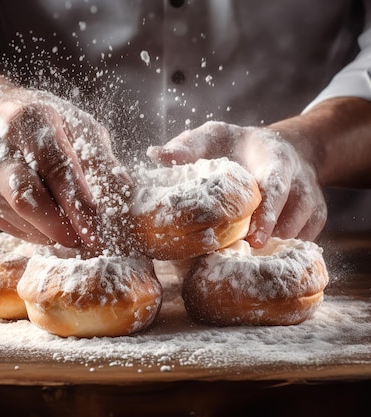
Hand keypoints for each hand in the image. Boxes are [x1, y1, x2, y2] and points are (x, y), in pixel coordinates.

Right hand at [0, 84, 128, 248]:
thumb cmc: (34, 121)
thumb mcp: (72, 123)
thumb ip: (99, 157)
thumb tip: (125, 192)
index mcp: (28, 121)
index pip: (57, 169)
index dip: (80, 206)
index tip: (99, 233)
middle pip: (26, 199)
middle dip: (61, 228)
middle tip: (85, 242)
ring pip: (19, 219)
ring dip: (49, 232)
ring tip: (67, 227)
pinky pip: (8, 226)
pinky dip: (32, 230)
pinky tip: (42, 219)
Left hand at [147, 121, 326, 246]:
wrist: (277, 148)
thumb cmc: (236, 145)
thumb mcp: (213, 136)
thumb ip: (188, 146)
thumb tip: (154, 154)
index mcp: (277, 158)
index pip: (277, 185)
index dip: (266, 212)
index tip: (251, 236)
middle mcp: (299, 180)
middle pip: (293, 212)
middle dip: (271, 235)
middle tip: (246, 254)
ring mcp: (311, 199)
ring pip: (301, 230)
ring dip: (276, 246)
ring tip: (248, 261)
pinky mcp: (315, 216)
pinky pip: (307, 238)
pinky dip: (288, 252)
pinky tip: (262, 261)